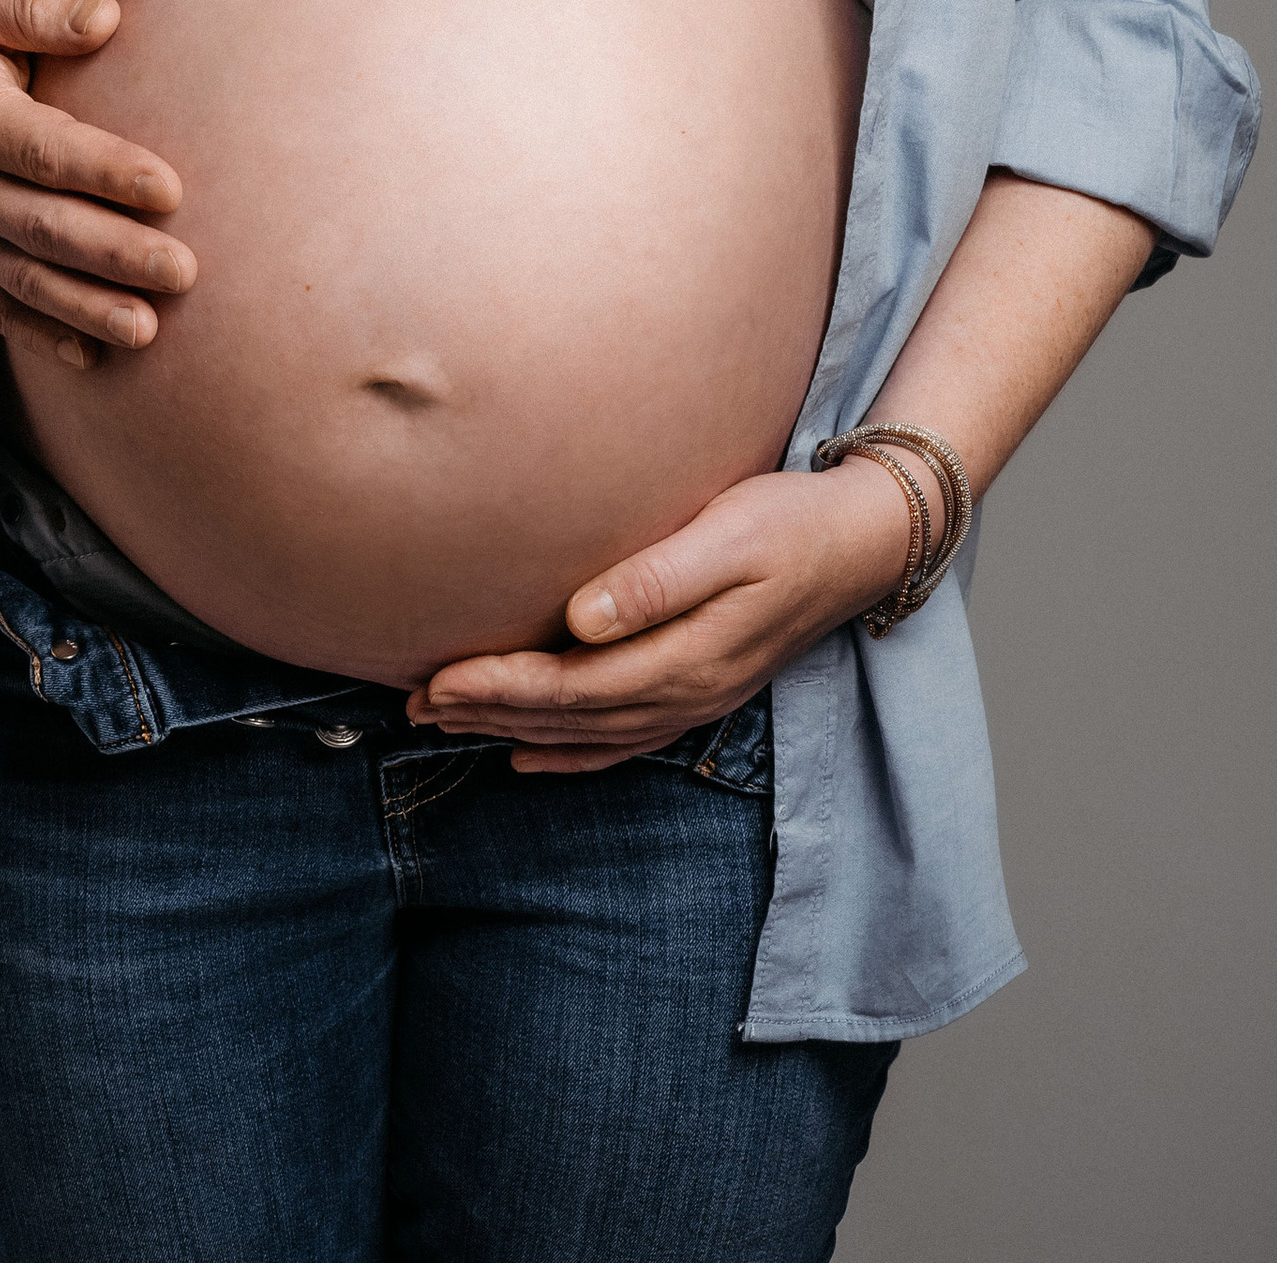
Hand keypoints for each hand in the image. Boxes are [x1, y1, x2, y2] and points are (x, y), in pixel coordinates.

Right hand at [0, 0, 193, 370]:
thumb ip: (36, 5)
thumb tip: (108, 19)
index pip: (46, 151)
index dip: (107, 171)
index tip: (170, 188)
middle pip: (46, 227)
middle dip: (117, 253)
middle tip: (184, 272)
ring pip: (28, 279)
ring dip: (89, 307)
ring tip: (149, 329)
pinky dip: (43, 335)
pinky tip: (92, 357)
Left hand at [406, 465, 916, 773]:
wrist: (862, 542)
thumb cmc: (790, 522)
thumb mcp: (728, 535)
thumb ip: (656, 580)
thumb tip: (582, 618)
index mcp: (686, 656)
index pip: (571, 685)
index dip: (499, 687)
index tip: (437, 678)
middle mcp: (686, 692)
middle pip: (568, 717)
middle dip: (487, 711)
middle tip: (415, 702)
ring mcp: (696, 698)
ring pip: (586, 733)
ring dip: (514, 729)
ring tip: (447, 722)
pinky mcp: (702, 688)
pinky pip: (622, 740)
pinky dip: (569, 753)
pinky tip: (528, 754)